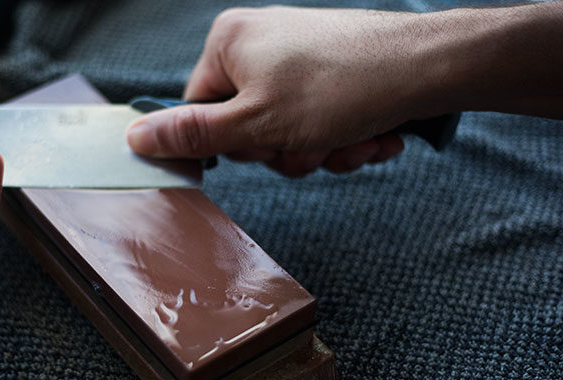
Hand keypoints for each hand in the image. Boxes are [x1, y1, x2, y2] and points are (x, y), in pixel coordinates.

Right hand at [126, 7, 425, 175]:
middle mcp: (261, 44)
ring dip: (322, 152)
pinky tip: (373, 136)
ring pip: (289, 132)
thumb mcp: (255, 123)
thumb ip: (193, 135)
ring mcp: (300, 58)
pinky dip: (344, 139)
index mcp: (229, 44)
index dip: (233, 144)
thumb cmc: (339, 89)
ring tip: (353, 140)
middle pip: (247, 127)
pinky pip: (320, 122)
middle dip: (287, 151)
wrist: (429, 70)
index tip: (265, 148)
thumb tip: (133, 139)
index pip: (199, 111)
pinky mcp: (333, 73)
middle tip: (313, 145)